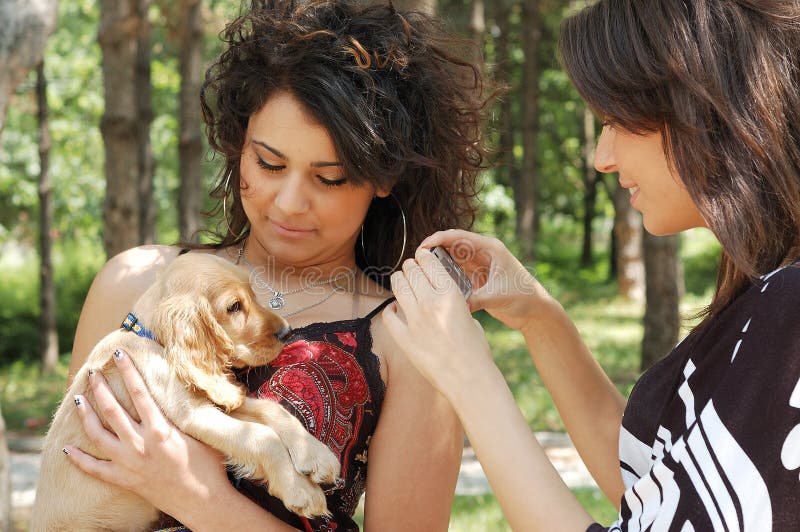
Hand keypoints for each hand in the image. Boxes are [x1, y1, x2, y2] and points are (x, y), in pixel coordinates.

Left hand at [64, 348, 231, 520]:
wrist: (203, 501)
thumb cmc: (209, 466)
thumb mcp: (201, 433)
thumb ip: (188, 413)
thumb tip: (189, 388)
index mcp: (160, 429)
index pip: (139, 393)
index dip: (128, 371)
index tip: (119, 354)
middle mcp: (140, 444)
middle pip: (112, 410)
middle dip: (100, 388)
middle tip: (92, 373)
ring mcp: (129, 463)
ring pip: (98, 435)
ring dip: (86, 416)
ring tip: (78, 399)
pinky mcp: (124, 480)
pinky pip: (95, 469)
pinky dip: (79, 460)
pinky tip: (67, 450)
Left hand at [382, 247, 495, 399]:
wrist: (470, 379)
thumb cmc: (476, 350)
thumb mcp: (469, 315)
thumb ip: (452, 302)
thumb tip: (440, 295)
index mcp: (450, 294)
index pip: (429, 263)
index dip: (423, 256)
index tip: (420, 255)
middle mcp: (430, 303)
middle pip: (410, 272)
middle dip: (409, 267)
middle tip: (409, 268)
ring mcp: (414, 321)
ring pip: (398, 287)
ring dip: (398, 281)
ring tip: (400, 280)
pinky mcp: (404, 339)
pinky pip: (389, 317)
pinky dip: (390, 310)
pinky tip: (394, 309)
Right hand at [420, 229, 551, 329]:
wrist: (536, 311)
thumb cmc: (524, 297)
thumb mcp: (498, 296)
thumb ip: (476, 299)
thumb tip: (454, 304)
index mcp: (491, 248)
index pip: (460, 237)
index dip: (439, 238)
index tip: (423, 245)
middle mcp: (483, 254)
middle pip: (453, 246)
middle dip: (434, 250)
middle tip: (416, 261)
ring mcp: (480, 266)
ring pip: (453, 260)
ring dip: (438, 264)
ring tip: (420, 272)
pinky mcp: (478, 279)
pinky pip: (456, 273)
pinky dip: (446, 276)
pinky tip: (433, 283)